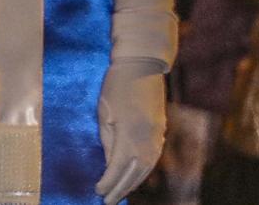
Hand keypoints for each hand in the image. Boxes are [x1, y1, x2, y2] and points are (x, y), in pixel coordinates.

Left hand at [95, 60, 164, 203]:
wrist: (142, 67)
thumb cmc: (116, 85)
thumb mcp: (104, 112)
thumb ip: (107, 139)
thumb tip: (109, 162)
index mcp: (129, 135)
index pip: (118, 168)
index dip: (108, 182)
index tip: (98, 192)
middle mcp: (147, 141)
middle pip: (134, 174)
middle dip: (121, 189)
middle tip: (108, 202)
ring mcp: (157, 137)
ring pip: (146, 169)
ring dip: (133, 183)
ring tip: (119, 194)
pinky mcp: (160, 133)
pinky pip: (152, 160)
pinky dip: (142, 172)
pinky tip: (134, 177)